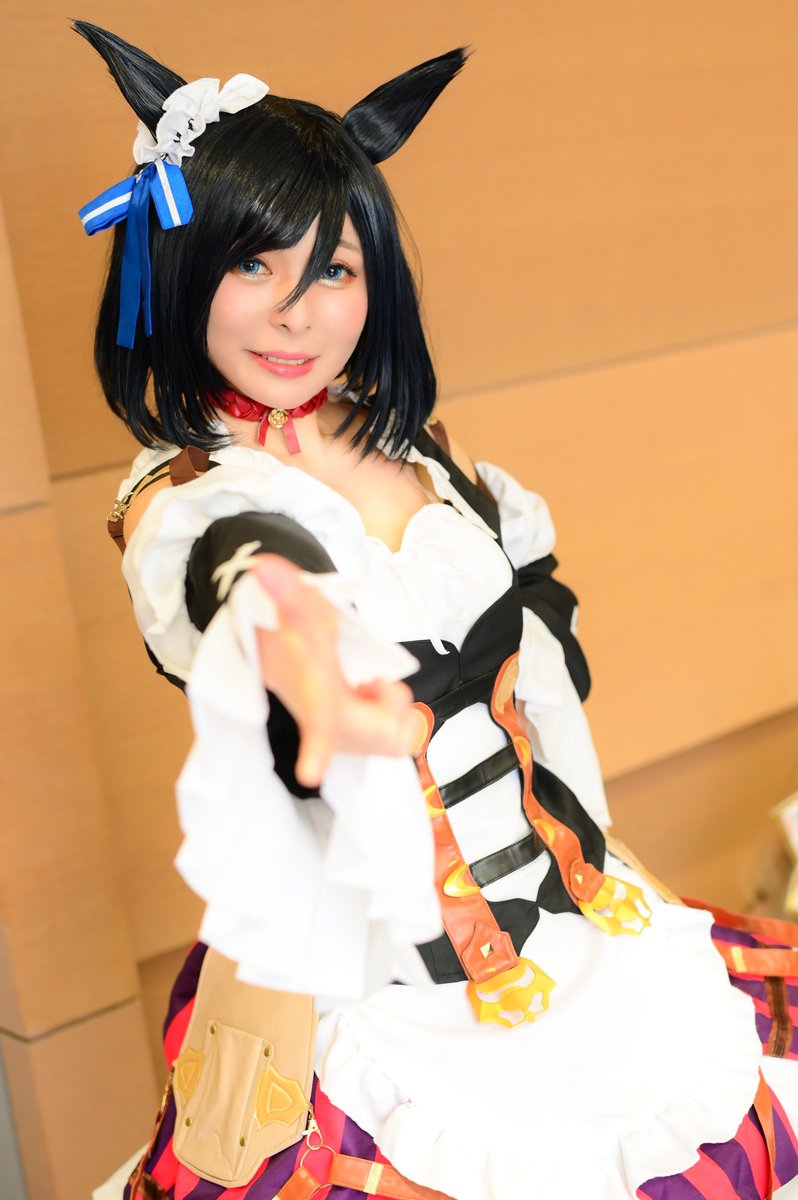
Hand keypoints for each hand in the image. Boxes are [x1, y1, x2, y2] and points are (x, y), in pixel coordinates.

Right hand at [252, 555, 418, 787]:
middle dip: (389, 700)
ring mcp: (347, 748)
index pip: (318, 728)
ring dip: (389, 705)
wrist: (291, 666)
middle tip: (363, 683)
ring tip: (360, 691)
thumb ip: (287, 588)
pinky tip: (364, 703)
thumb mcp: (303, 610)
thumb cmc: (302, 642)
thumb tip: (262, 562)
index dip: (315, 750)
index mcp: (313, 702)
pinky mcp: (361, 751)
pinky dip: (391, 714)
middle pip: (392, 727)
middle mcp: (330, 735)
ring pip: (399, 731)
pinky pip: (399, 733)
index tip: (310, 774)